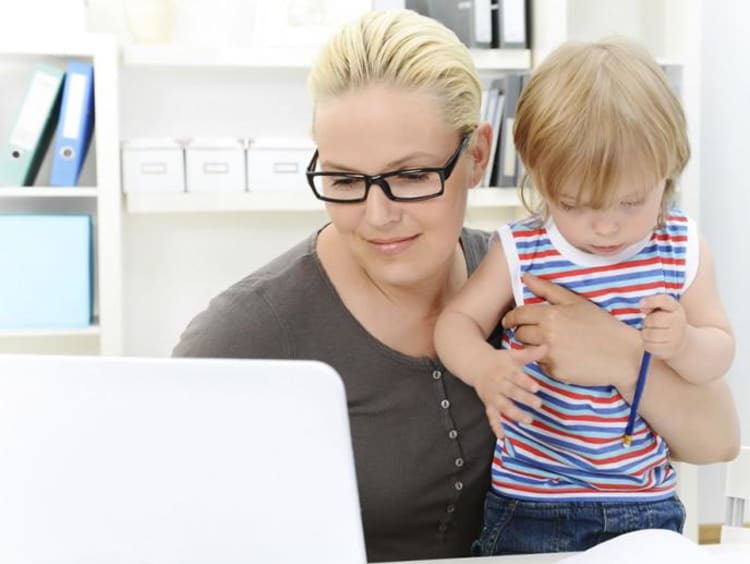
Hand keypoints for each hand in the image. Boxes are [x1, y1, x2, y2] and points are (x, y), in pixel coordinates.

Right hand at [473, 345, 544, 439]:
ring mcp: (492, 395)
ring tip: (528, 420)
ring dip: (515, 413)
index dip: (525, 382)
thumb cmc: (499, 360)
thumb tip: (547, 346)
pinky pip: (491, 416)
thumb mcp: (513, 355)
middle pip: (511, 392)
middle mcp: (497, 383)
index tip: (536, 387)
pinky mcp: (489, 404)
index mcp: (504, 369)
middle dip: (524, 398)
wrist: (476, 365)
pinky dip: (496, 427)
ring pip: (503, 406)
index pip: (515, 376)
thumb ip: (530, 353)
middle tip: (538, 404)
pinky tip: (502, 436)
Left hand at [500, 273, 640, 391]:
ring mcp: (550, 356)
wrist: (623, 355)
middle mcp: (547, 336)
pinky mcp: (555, 372)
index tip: (511, 321)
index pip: (518, 315)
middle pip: (520, 334)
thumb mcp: (576, 302)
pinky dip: (546, 361)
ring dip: (533, 347)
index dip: (511, 318)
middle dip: (523, 332)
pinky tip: (562, 356)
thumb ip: (547, 289)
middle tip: (536, 332)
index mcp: (550, 316)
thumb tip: (525, 277)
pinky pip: (540, 365)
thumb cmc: (600, 325)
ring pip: (527, 350)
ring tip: (551, 343)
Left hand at [640, 294, 686, 359]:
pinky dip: (647, 344)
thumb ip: (652, 304)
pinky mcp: (670, 348)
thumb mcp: (662, 309)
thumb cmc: (666, 321)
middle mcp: (678, 321)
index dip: (652, 301)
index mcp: (675, 308)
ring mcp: (676, 336)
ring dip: (645, 333)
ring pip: (649, 334)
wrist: (682, 341)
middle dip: (646, 322)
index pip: (664, 300)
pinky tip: (653, 341)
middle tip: (650, 324)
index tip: (641, 304)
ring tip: (651, 332)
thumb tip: (643, 306)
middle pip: (653, 320)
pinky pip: (650, 346)